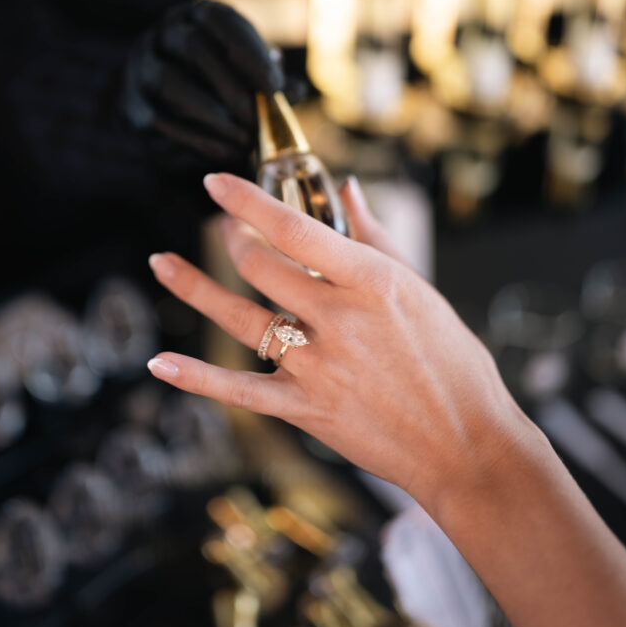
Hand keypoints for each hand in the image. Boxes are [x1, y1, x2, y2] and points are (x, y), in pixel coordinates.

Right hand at [121, 0, 284, 165]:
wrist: (161, 105)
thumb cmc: (216, 84)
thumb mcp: (246, 75)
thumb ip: (268, 81)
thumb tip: (299, 90)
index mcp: (196, 17)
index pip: (219, 19)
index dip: (249, 50)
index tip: (274, 86)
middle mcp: (164, 34)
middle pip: (194, 48)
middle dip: (232, 87)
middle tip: (259, 119)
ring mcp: (142, 67)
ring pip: (173, 83)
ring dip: (215, 116)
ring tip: (246, 140)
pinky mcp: (132, 105)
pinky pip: (161, 119)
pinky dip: (197, 139)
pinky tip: (225, 152)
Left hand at [146, 172, 530, 516]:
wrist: (466, 445)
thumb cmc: (453, 364)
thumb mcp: (422, 289)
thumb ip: (377, 236)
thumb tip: (347, 190)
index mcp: (372, 283)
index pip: (296, 229)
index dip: (249, 201)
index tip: (217, 181)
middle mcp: (340, 320)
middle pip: (261, 267)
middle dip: (232, 238)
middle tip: (222, 227)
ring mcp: (319, 367)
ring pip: (239, 319)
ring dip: (194, 287)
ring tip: (162, 262)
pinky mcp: (306, 409)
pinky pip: (239, 391)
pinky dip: (196, 378)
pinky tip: (159, 361)